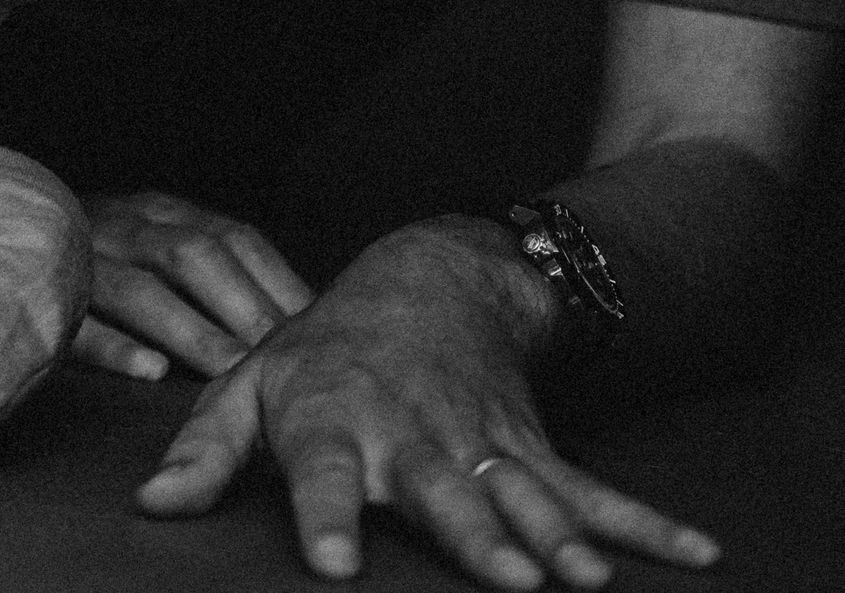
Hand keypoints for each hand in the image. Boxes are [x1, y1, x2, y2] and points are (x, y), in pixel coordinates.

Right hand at [70, 190, 312, 378]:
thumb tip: (297, 315)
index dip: (276, 280)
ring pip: (137, 289)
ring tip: (229, 371)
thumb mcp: (156, 234)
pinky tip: (149, 371)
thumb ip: (213, 264)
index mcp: (161, 211)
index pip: (233, 237)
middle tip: (280, 356)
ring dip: (189, 330)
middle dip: (241, 305)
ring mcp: (80, 259)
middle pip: (191, 255)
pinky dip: (113, 346)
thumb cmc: (102, 247)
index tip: (316, 326)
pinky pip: (76, 322)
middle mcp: (123, 225)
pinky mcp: (41, 296)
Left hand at [137, 217, 719, 588]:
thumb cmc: (320, 348)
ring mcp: (479, 441)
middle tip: (505, 582)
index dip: (329, 514)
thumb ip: (202, 450)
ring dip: (557, 536)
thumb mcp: (248, 385)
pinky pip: (590, 490)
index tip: (335, 562)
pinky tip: (694, 552)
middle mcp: (411, 433)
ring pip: (520, 494)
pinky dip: (643, 523)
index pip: (324, 471)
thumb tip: (150, 505)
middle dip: (474, 536)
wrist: (427, 281)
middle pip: (442, 491)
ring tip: (586, 580)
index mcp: (334, 420)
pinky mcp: (531, 447)